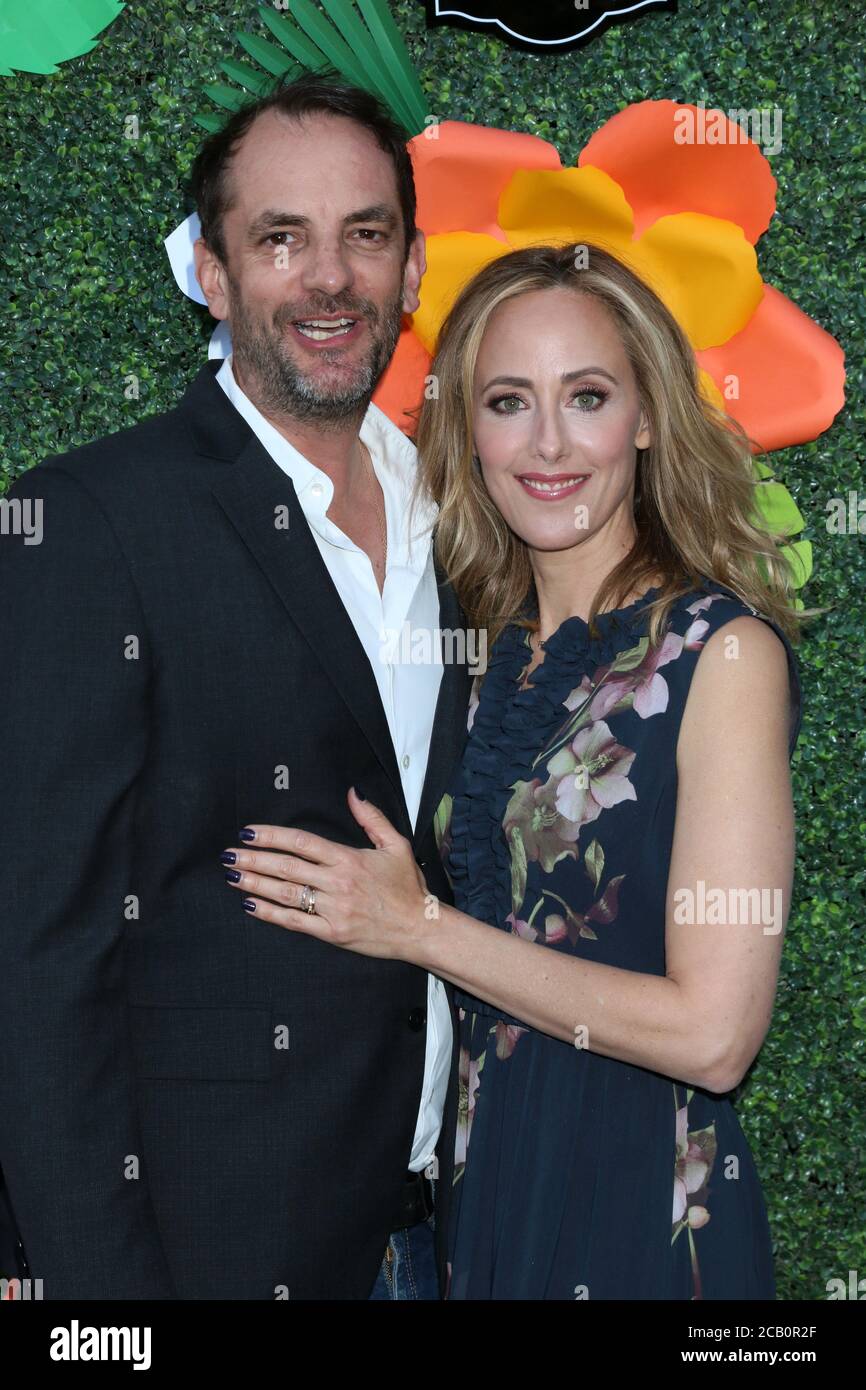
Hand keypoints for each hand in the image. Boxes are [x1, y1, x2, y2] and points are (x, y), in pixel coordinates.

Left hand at [220, 787, 432, 960]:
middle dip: (253, 859)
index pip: (301, 842)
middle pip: (286, 867)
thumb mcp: (396, 846)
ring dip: (255, 884)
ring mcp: (334, 909)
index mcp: (349, 859)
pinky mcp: (332, 933)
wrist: (420, 928)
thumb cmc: (409, 887)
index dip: (271, 836)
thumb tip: (353, 793)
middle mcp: (338, 883)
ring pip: (286, 893)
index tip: (249, 832)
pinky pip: (294, 921)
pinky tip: (251, 905)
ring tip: (232, 876)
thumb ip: (372, 819)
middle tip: (228, 855)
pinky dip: (270, 914)